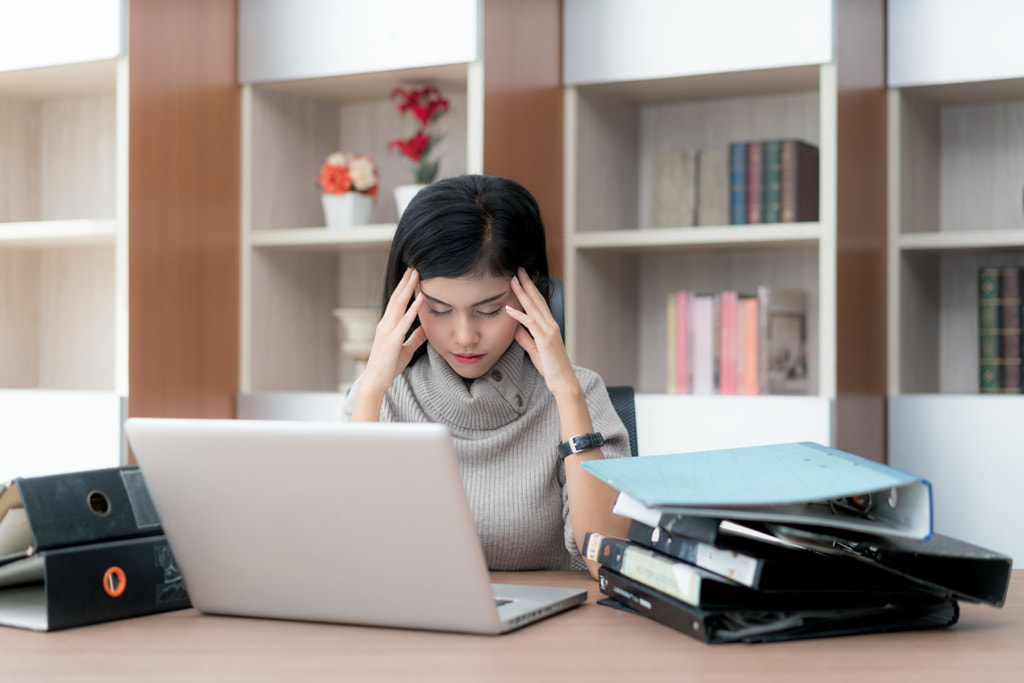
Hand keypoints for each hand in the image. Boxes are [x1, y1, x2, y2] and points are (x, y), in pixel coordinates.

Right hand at [360, 268, 426, 395]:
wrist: (376, 381)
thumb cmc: (389, 366)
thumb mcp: (406, 349)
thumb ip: (416, 337)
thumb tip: (427, 327)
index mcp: (387, 325)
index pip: (396, 301)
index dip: (404, 287)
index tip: (411, 274)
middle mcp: (385, 324)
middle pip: (397, 297)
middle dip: (405, 281)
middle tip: (414, 266)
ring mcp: (388, 330)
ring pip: (399, 304)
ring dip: (408, 288)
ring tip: (417, 274)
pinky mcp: (393, 340)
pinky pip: (405, 321)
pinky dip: (413, 308)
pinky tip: (421, 298)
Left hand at [506, 268, 580, 398]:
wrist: (563, 381)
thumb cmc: (551, 368)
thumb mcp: (534, 350)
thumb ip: (525, 338)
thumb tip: (515, 327)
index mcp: (549, 326)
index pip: (539, 303)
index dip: (530, 289)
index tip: (522, 278)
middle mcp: (551, 325)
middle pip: (537, 300)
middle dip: (527, 283)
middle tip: (518, 269)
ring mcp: (549, 331)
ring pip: (534, 307)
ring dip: (522, 293)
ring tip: (513, 280)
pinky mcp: (545, 340)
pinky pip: (530, 324)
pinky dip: (519, 315)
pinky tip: (508, 308)